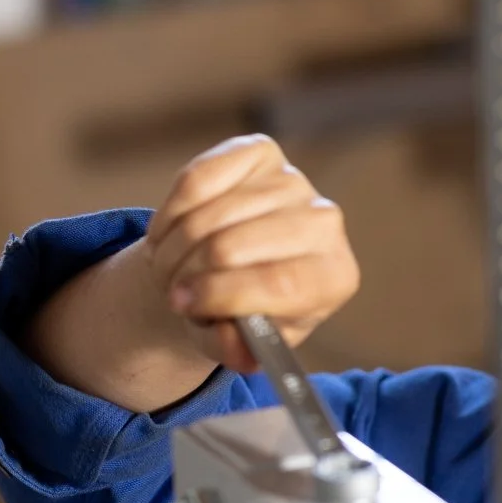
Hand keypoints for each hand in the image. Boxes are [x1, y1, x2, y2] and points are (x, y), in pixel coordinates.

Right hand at [141, 135, 359, 373]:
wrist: (238, 264)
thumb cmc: (246, 310)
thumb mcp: (242, 344)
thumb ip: (235, 349)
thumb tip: (228, 342)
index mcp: (334, 277)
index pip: (281, 282)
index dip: (222, 294)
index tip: (184, 304)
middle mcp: (325, 223)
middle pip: (234, 246)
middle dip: (186, 273)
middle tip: (170, 292)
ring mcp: (293, 182)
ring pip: (209, 215)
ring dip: (172, 248)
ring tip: (167, 269)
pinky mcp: (260, 152)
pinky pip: (198, 178)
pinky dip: (171, 212)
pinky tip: (169, 234)